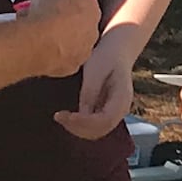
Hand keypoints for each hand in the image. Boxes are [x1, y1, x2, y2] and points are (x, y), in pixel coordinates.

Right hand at [12, 0, 96, 78]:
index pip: (85, 0)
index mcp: (92, 9)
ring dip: (53, 35)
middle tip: (43, 13)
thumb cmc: (47, 15)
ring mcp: (83, 51)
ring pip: (67, 41)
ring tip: (35, 29)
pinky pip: (60, 57)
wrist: (37, 43)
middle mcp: (92, 31)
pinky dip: (49, 52)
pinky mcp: (71, 67)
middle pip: (76, 21)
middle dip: (59, 17)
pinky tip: (37, 45)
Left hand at [53, 16, 147, 137]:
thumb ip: (89, 92)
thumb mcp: (96, 69)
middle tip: (59, 117)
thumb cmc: (106, 55)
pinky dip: (81, 125)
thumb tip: (81, 114)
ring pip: (98, 131)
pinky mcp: (108, 111)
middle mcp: (122, 108)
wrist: (118, 49)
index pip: (105, 120)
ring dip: (78, 129)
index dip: (84, 122)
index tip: (67, 116)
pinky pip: (95, 126)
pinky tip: (68, 117)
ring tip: (61, 117)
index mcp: (123, 97)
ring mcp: (116, 112)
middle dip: (78, 128)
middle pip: (101, 130)